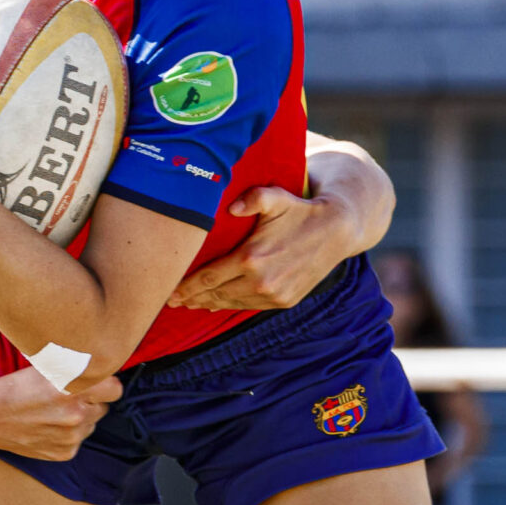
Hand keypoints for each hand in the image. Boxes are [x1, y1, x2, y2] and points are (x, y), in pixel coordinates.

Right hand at [0, 366, 123, 461]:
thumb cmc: (16, 386)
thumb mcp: (46, 366)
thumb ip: (77, 368)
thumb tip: (104, 365)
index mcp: (72, 388)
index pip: (115, 389)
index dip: (104, 384)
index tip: (93, 383)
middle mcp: (75, 415)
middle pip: (103, 407)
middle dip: (90, 401)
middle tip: (66, 395)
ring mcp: (71, 437)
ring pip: (91, 424)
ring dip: (80, 418)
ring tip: (53, 411)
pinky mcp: (64, 453)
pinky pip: (79, 440)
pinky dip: (68, 433)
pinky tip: (48, 426)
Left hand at [168, 186, 355, 311]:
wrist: (336, 231)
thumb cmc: (300, 210)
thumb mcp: (276, 198)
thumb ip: (253, 198)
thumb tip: (230, 206)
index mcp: (252, 258)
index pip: (209, 277)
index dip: (187, 287)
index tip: (169, 291)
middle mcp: (261, 282)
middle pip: (216, 294)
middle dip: (192, 298)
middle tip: (171, 301)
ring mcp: (274, 295)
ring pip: (231, 303)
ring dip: (209, 304)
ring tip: (190, 304)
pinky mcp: (284, 301)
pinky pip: (249, 306)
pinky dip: (230, 306)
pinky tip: (217, 304)